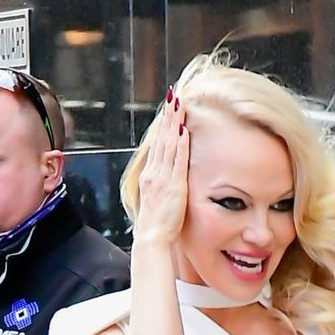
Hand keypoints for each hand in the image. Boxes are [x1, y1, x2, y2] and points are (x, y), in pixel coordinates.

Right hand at [133, 92, 190, 249]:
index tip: (167, 109)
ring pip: (168, 143)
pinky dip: (180, 142)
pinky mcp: (174, 185)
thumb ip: (162, 186)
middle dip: (167, 115)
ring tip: (178, 103)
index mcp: (150, 176)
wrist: (151, 239)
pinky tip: (183, 128)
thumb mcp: (157, 201)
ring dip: (173, 122)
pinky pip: (177, 159)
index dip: (162, 125)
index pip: (157, 144)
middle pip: (161, 138)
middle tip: (172, 95)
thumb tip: (168, 177)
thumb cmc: (156, 226)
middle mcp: (154, 173)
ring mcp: (163, 177)